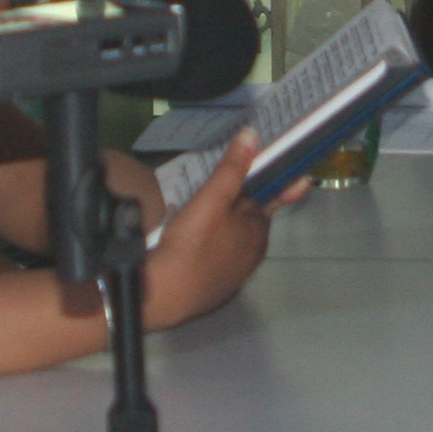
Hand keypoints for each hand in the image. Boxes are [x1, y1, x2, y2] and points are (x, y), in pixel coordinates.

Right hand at [141, 129, 288, 324]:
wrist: (163, 296)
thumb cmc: (191, 244)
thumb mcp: (211, 199)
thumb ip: (232, 168)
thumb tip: (253, 135)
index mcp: (258, 232)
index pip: (269, 201)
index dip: (266, 185)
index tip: (259, 176)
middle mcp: (252, 255)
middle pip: (248, 222)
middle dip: (237, 207)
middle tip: (214, 192)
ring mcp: (234, 276)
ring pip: (232, 243)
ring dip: (222, 230)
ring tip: (198, 217)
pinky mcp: (215, 290)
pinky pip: (216, 262)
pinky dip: (208, 251)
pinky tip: (189, 246)